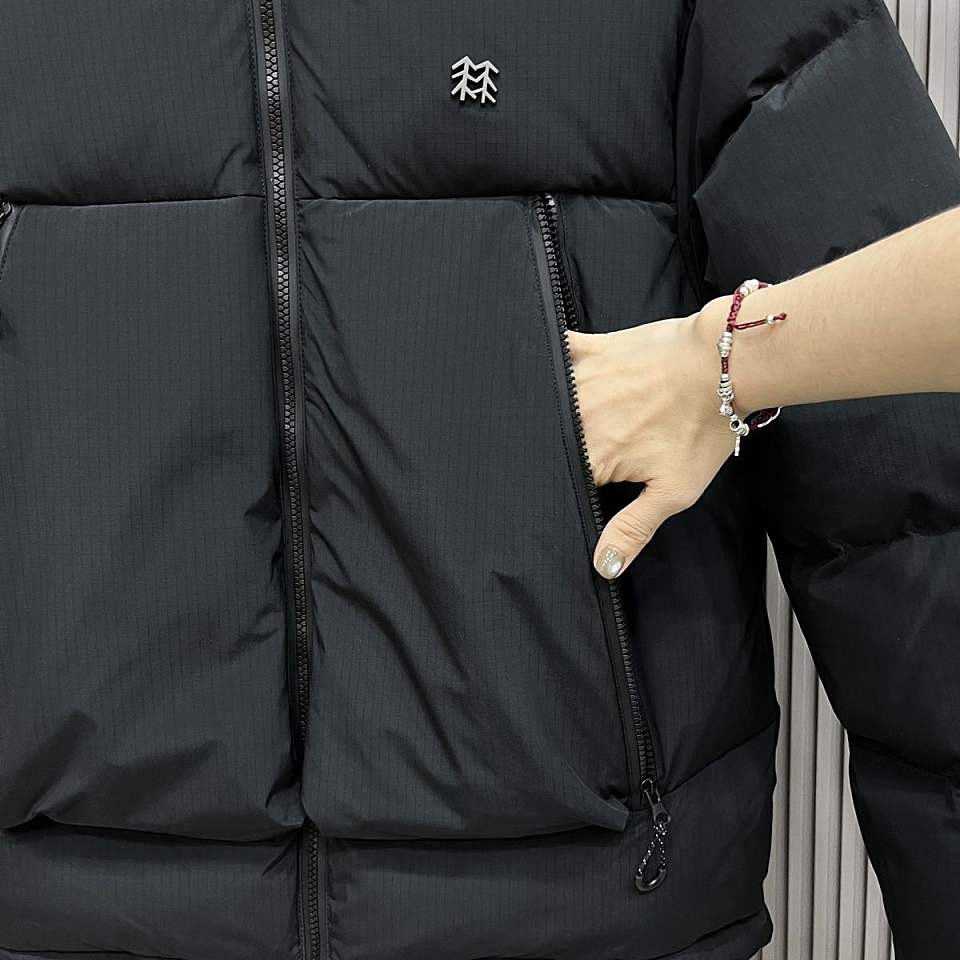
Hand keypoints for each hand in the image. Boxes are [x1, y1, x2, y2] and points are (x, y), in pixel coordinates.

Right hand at [569, 298, 735, 578]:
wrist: (725, 364)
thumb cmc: (703, 428)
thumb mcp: (675, 490)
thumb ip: (633, 528)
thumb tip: (603, 566)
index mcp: (594, 458)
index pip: (562, 480)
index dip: (569, 485)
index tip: (585, 481)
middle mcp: (577, 420)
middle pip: (553, 443)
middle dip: (561, 449)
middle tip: (594, 446)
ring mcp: (581, 382)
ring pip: (547, 403)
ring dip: (552, 413)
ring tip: (575, 417)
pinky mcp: (590, 350)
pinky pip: (555, 353)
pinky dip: (547, 360)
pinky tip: (544, 368)